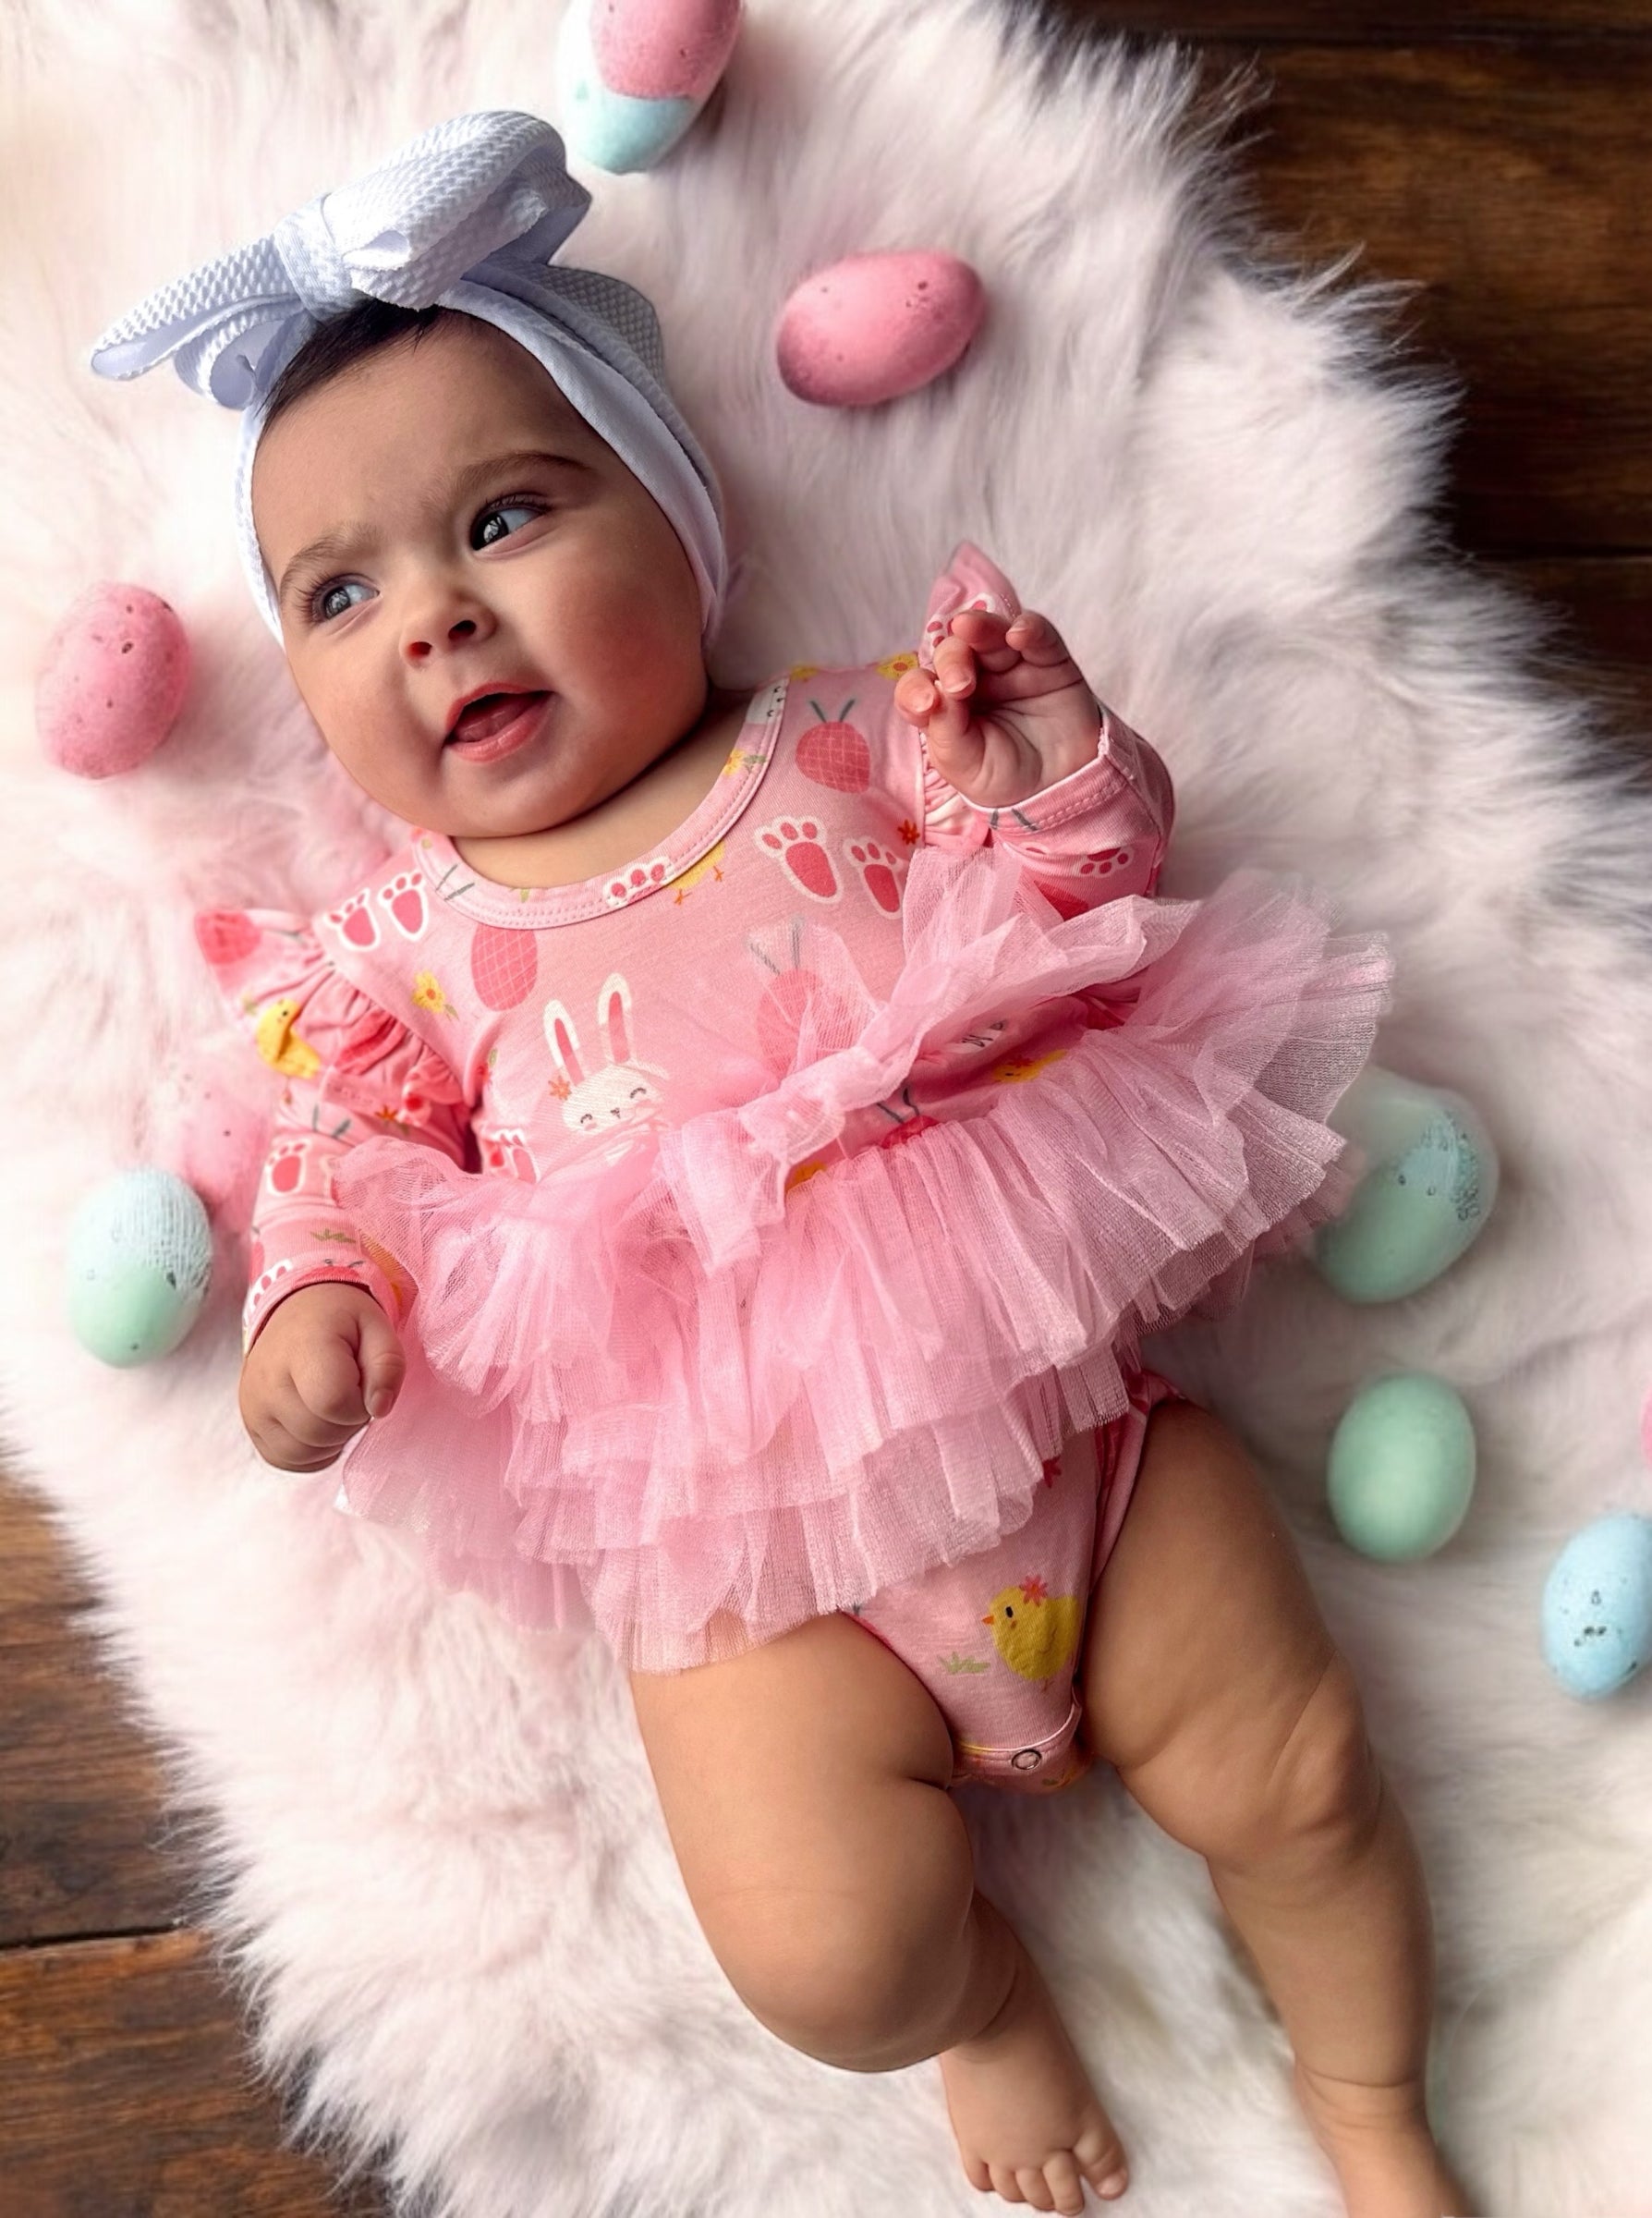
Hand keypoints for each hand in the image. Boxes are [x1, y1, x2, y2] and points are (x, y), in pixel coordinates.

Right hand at [238, 1281, 404, 1473]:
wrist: (296, 1316)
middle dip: (349, 1420)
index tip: (361, 1381)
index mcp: (301, 1347)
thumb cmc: (341, 1322)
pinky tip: (319, 1421)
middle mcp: (267, 1380)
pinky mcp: (251, 1426)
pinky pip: (287, 1459)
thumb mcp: (378, 1327)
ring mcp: (253, 1406)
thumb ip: (388, 1366)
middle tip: (350, 1390)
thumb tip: (380, 1408)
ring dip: (332, 1438)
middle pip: (320, 1432)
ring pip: (303, 1452)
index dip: (361, 1401)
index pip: (334, 1402)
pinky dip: (312, 1450)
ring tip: (333, 1404)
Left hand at [894, 606, 1102, 808]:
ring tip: (968, 628)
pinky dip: (1029, 628)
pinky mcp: (1048, 661)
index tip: (925, 705)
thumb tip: (935, 690)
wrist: (1059, 789)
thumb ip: (945, 729)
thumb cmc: (1004, 778)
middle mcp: (974, 678)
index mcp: (946, 704)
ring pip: (991, 633)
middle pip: (954, 651)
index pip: (920, 684)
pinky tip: (1018, 635)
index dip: (916, 689)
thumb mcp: (965, 766)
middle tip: (959, 685)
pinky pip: (1039, 636)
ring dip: (980, 628)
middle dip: (951, 661)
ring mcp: (1011, 665)